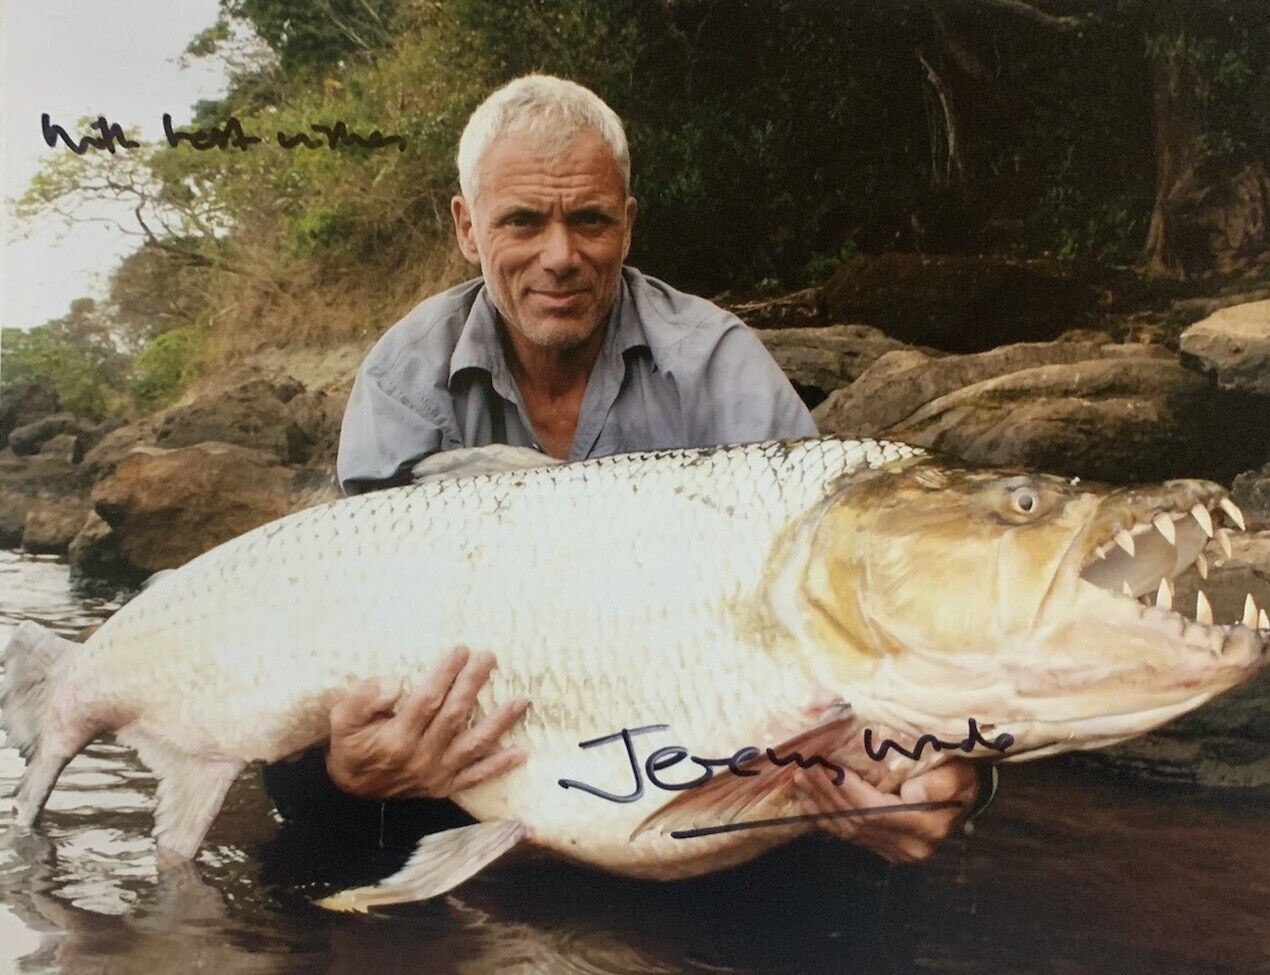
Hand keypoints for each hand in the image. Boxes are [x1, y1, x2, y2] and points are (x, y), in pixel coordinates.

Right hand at [325, 646, 528, 799]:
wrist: (352, 789)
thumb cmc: (351, 745)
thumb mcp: (342, 719)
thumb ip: (363, 699)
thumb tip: (394, 685)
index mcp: (396, 739)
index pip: (427, 700)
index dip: (445, 674)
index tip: (460, 650)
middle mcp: (421, 757)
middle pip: (454, 715)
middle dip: (473, 683)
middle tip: (488, 657)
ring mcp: (436, 774)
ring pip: (474, 744)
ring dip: (500, 722)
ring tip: (522, 700)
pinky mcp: (445, 786)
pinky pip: (476, 776)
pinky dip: (499, 765)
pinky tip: (520, 751)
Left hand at [795, 760, 979, 862]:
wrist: (964, 798)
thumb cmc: (959, 778)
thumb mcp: (959, 774)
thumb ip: (941, 783)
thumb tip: (913, 790)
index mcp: (926, 825)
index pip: (876, 809)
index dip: (848, 790)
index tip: (827, 767)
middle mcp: (909, 845)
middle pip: (858, 820)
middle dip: (829, 793)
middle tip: (806, 769)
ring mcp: (896, 852)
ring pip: (850, 830)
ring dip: (822, 805)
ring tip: (802, 782)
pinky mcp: (886, 851)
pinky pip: (851, 837)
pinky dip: (828, 821)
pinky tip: (810, 805)